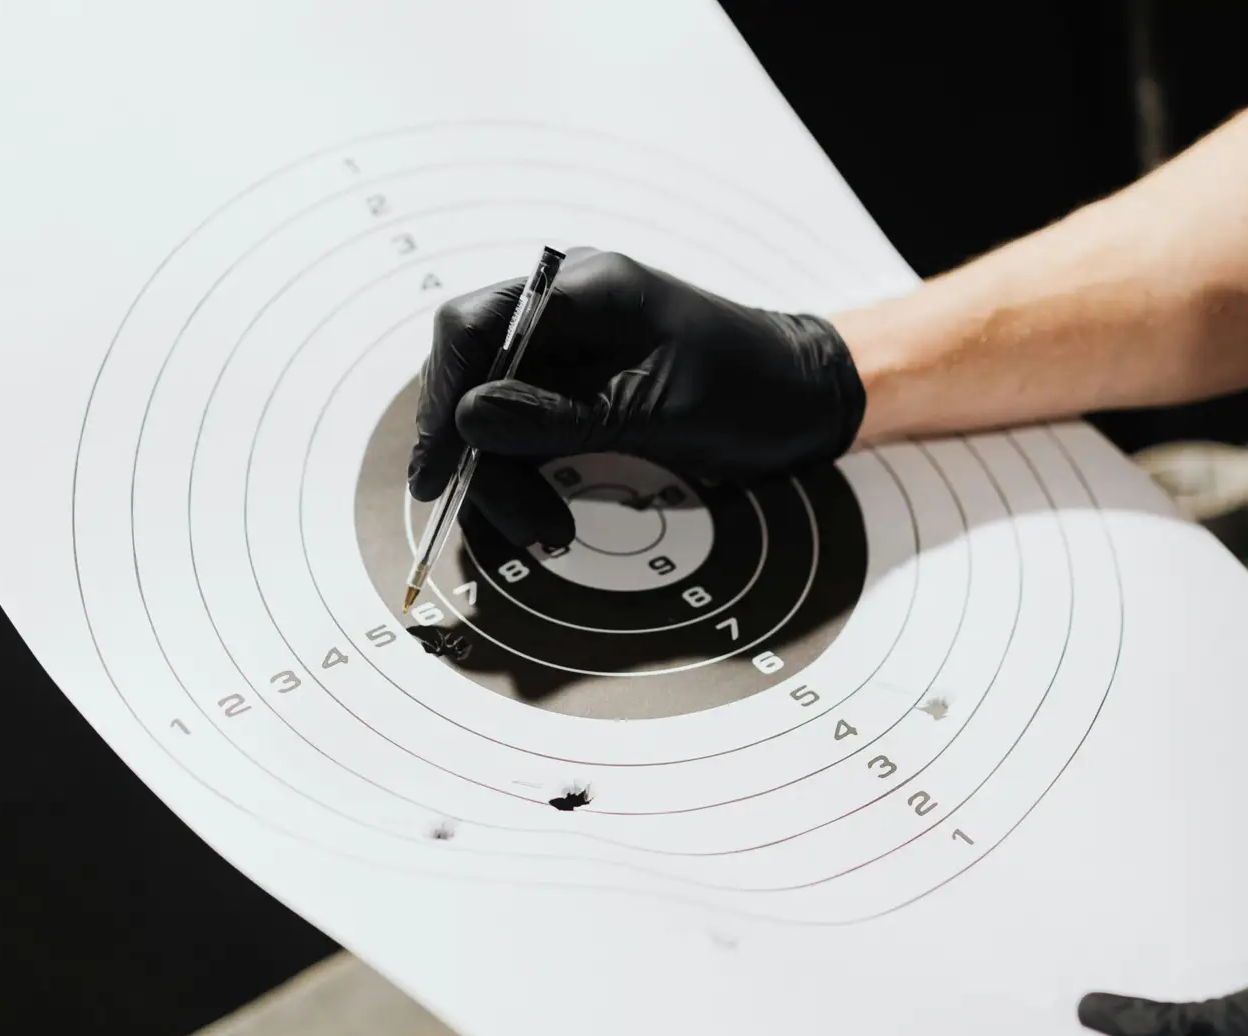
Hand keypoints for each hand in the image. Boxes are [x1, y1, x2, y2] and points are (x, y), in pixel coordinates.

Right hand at [407, 247, 865, 549]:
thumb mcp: (658, 410)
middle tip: (520, 527)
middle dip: (480, 458)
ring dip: (506, 480)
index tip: (438, 473)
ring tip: (547, 535)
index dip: (442, 401)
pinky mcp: (580, 392)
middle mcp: (565, 311)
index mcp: (584, 289)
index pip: (472, 328)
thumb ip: (560, 415)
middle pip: (474, 377)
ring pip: (493, 415)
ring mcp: (570, 351)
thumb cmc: (754, 390)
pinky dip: (528, 479)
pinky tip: (551, 521)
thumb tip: (469, 421)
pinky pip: (526, 432)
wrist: (809, 400)